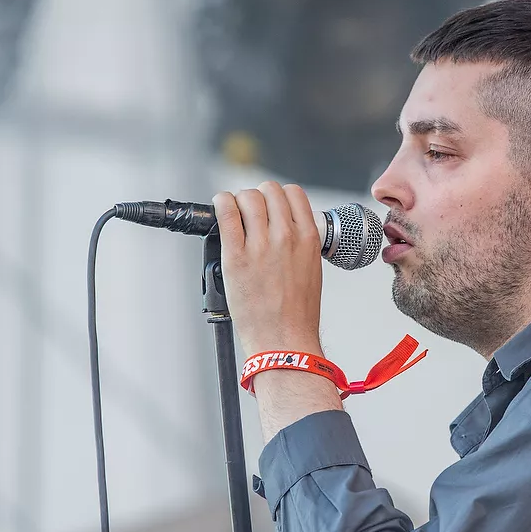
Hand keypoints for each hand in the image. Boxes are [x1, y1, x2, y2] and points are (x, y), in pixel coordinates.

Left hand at [213, 181, 324, 357]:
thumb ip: (299, 242)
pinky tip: (219, 209)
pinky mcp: (236, 256)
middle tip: (249, 214)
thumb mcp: (311, 268)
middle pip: (268, 190)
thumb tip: (282, 226)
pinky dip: (221, 203)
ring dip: (238, 201)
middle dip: (257, 197)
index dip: (278, 196)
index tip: (269, 207)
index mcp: (308, 238)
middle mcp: (286, 237)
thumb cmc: (298, 313)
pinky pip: (225, 213)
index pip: (293, 193)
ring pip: (247, 197)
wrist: (285, 341)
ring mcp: (260, 246)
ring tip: (234, 216)